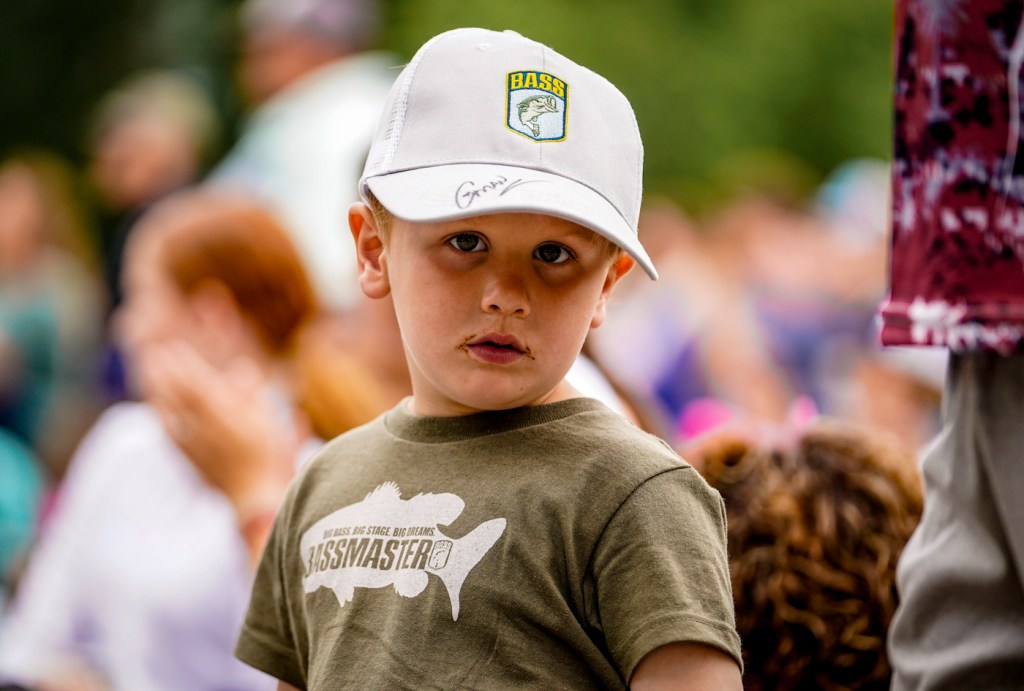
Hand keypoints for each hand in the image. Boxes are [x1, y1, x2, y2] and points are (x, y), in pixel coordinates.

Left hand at [137, 341, 306, 528]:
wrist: (257, 501)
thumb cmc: (271, 459)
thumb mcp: (270, 421)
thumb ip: (253, 393)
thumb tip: (242, 369)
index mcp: (224, 413)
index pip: (194, 382)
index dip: (181, 364)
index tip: (170, 349)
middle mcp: (203, 426)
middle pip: (176, 394)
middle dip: (163, 373)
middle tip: (151, 356)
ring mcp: (194, 444)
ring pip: (168, 412)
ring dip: (156, 392)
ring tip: (147, 377)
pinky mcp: (192, 460)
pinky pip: (171, 434)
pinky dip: (163, 418)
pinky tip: (159, 414)